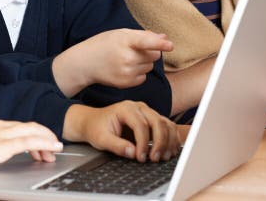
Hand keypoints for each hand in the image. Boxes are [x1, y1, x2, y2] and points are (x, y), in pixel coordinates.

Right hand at [0, 120, 62, 177]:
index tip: (42, 146)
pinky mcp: (1, 145)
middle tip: (54, 149)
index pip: (21, 126)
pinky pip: (29, 141)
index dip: (35, 134)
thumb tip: (0, 153)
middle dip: (45, 136)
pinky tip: (52, 148)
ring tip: (56, 150)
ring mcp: (0, 133)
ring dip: (47, 140)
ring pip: (32, 131)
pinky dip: (44, 143)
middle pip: (30, 126)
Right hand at [54, 30, 172, 95]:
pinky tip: (124, 68)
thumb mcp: (120, 34)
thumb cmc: (104, 44)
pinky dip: (138, 73)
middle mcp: (126, 57)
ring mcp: (126, 71)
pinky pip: (143, 77)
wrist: (85, 63)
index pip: (146, 42)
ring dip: (143, 63)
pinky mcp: (126, 83)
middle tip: (133, 50)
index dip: (160, 44)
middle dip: (150, 52)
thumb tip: (165, 38)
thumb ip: (143, 35)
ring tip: (126, 59)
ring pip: (150, 67)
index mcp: (124, 40)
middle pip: (154, 55)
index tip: (170, 45)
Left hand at [63, 102, 179, 162]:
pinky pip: (168, 127)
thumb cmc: (96, 128)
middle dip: (159, 143)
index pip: (141, 125)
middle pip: (158, 122)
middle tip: (155, 159)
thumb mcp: (101, 139)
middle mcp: (139, 107)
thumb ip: (116, 146)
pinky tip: (169, 152)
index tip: (141, 158)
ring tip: (163, 157)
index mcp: (126, 108)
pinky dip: (172, 139)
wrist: (94, 122)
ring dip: (168, 142)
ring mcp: (147, 112)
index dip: (143, 143)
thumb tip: (132, 153)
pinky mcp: (152, 120)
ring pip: (166, 124)